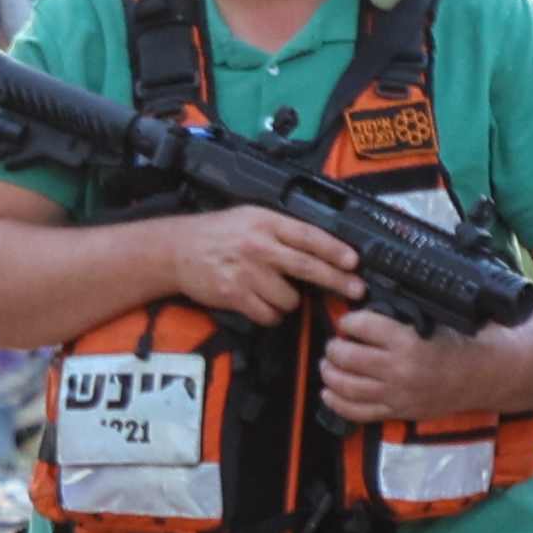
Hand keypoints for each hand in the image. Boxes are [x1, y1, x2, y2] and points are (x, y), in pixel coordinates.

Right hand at [167, 206, 363, 323]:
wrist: (177, 249)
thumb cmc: (218, 234)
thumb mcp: (251, 218)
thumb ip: (282, 231)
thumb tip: (319, 248)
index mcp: (266, 223)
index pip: (309, 236)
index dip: (335, 250)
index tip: (354, 262)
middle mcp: (259, 246)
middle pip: (308, 267)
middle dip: (337, 281)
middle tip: (356, 290)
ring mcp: (247, 273)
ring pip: (289, 299)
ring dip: (289, 301)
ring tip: (274, 291)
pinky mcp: (235, 295)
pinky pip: (269, 315)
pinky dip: (271, 314)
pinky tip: (261, 303)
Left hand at [318, 307, 503, 426]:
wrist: (485, 376)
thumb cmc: (461, 343)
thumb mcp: (433, 320)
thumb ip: (399, 319)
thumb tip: (364, 314)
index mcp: (408, 341)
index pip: (362, 325)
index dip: (349, 320)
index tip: (347, 320)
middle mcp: (399, 370)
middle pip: (347, 357)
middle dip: (333, 348)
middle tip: (333, 343)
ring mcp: (397, 395)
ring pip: (346, 386)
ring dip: (329, 374)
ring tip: (327, 365)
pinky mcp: (398, 412)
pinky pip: (358, 412)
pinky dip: (336, 402)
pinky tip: (328, 393)